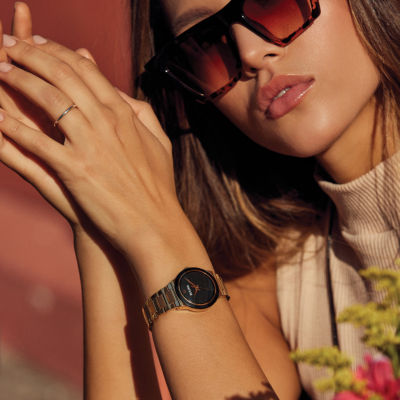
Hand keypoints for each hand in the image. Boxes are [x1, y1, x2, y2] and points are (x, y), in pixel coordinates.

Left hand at [0, 35, 185, 266]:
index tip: (36, 43)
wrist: (154, 223)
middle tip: (7, 45)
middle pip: (62, 74)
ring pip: (47, 98)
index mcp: (125, 113)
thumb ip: (142, 113)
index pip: (85, 69)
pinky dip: (12, 128)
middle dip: (29, 54)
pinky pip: (35, 142)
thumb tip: (121, 94)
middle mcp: (106, 121)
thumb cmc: (158, 186)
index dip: (57, 50)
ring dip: (18, 80)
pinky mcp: (74, 170)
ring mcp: (89, 144)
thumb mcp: (159, 142)